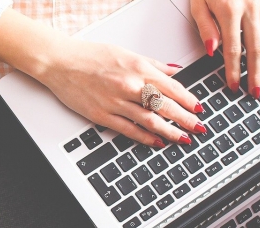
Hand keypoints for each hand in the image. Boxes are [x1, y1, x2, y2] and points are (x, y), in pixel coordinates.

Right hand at [32, 38, 204, 146]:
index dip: (189, 100)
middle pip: (165, 106)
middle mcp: (129, 85)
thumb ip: (152, 64)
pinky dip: (146, 137)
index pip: (172, 87)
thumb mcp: (126, 53)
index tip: (199, 109)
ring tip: (183, 139)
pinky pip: (129, 129)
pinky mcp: (102, 115)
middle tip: (199, 128)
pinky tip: (157, 142)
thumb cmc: (90, 56)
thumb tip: (174, 71)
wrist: (60, 62)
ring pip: (150, 120)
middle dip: (186, 119)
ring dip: (170, 132)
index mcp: (137, 68)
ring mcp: (116, 102)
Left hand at [191, 0, 259, 98]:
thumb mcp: (198, 2)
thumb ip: (205, 27)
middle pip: (256, 49)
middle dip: (255, 73)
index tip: (233, 85)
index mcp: (230, 10)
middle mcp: (251, 8)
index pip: (233, 49)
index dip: (234, 70)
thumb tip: (212, 51)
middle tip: (254, 91)